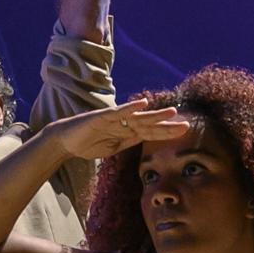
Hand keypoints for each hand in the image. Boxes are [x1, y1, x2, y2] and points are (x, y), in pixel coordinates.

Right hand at [39, 96, 190, 161]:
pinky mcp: (102, 116)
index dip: (167, 132)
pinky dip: (131, 108)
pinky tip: (143, 104)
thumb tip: (144, 145)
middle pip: (150, 124)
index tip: (184, 132)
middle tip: (187, 125)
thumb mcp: (113, 148)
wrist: (65, 140)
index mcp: (128, 133)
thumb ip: (128, 144)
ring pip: (139, 117)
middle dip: (168, 125)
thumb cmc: (88, 143)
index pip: (152, 133)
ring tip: (173, 111)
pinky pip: (119, 112)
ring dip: (156, 115)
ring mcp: (115, 118)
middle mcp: (124, 123)